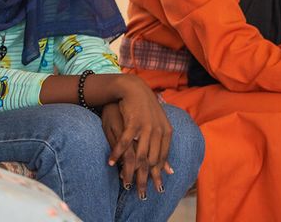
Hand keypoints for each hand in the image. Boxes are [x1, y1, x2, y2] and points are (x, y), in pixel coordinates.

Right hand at [107, 76, 173, 199]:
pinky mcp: (133, 122)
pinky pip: (124, 142)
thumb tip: (170, 170)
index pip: (162, 158)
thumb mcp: (158, 127)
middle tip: (138, 191)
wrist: (135, 89)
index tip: (153, 187)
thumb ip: (162, 148)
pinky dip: (117, 153)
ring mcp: (146, 127)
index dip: (157, 174)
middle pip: (152, 160)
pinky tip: (110, 162)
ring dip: (130, 169)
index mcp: (166, 132)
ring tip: (124, 181)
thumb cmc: (145, 110)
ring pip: (139, 154)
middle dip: (145, 177)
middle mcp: (158, 131)